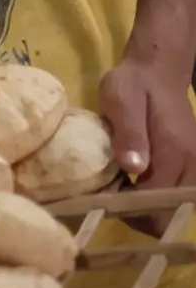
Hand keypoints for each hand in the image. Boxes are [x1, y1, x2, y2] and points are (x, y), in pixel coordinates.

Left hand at [100, 58, 195, 234]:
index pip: (155, 203)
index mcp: (174, 153)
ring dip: (145, 208)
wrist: (157, 72)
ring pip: (173, 209)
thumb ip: (128, 134)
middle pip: (168, 214)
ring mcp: (195, 167)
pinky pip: (175, 195)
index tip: (101, 199)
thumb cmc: (133, 85)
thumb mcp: (121, 101)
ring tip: (117, 192)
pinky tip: (130, 185)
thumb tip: (134, 168)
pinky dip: (154, 198)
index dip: (127, 208)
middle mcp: (192, 165)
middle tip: (107, 199)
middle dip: (137, 215)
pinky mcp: (191, 165)